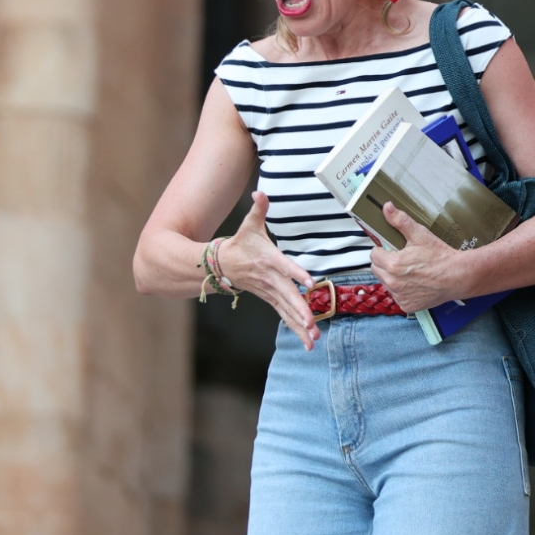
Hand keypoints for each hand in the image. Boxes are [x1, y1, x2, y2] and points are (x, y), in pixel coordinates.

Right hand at [222, 191, 319, 349]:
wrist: (220, 264)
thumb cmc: (241, 243)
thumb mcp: (249, 225)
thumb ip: (258, 209)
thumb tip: (260, 192)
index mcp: (269, 260)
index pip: (285, 266)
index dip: (297, 273)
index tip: (310, 282)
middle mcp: (270, 279)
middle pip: (287, 295)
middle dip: (299, 310)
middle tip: (312, 323)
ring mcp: (270, 292)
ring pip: (286, 311)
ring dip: (300, 326)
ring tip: (313, 341)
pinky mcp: (270, 300)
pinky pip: (285, 316)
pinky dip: (296, 329)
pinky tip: (309, 343)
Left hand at [367, 204, 474, 311]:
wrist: (458, 277)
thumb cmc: (440, 256)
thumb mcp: (420, 234)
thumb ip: (400, 221)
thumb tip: (387, 207)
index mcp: (393, 264)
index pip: (374, 255)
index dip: (382, 249)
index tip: (392, 248)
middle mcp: (393, 283)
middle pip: (377, 269)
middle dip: (385, 262)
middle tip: (402, 258)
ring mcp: (399, 296)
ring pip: (385, 283)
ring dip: (392, 277)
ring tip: (410, 271)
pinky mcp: (407, 305)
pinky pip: (396, 296)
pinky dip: (402, 290)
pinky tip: (415, 283)